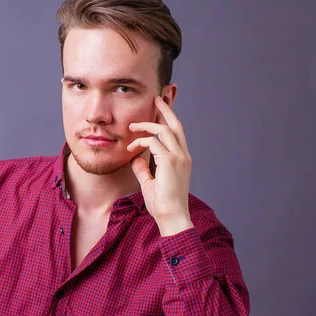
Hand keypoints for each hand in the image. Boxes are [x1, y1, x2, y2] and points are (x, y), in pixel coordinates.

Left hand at [127, 96, 193, 235]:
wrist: (172, 217)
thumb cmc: (163, 204)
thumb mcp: (151, 183)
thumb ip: (144, 170)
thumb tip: (135, 159)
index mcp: (182, 159)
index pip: (176, 133)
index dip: (168, 120)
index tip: (157, 111)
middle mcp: (183, 155)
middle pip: (175, 125)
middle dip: (165, 110)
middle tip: (156, 98)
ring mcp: (178, 158)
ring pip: (164, 130)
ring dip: (147, 125)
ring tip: (132, 126)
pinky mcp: (170, 162)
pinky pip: (154, 143)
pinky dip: (141, 141)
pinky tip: (132, 147)